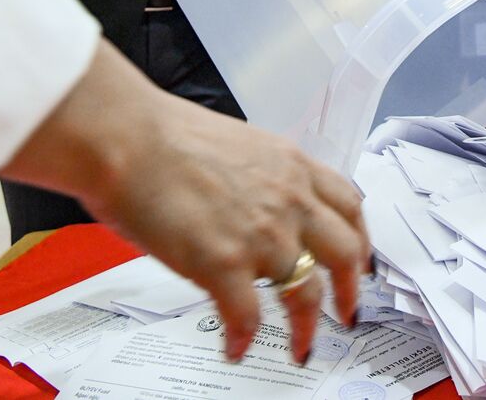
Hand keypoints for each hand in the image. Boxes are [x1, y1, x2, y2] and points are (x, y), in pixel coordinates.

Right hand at [6, 44, 370, 364]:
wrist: (126, 138)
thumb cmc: (163, 135)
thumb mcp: (239, 145)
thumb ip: (262, 177)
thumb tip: (258, 204)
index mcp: (292, 166)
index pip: (349, 206)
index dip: (360, 239)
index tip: (360, 260)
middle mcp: (288, 200)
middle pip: (345, 254)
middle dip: (349, 291)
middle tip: (345, 314)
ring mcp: (262, 234)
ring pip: (306, 292)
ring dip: (305, 328)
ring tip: (299, 348)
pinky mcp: (225, 264)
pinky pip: (248, 317)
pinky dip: (245, 339)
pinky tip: (236, 349)